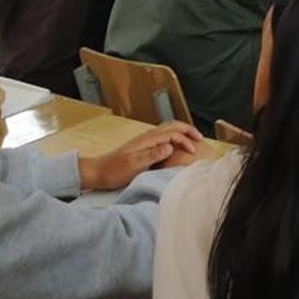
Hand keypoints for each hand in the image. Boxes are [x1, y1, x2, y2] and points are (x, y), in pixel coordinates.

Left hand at [78, 122, 202, 190]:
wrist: (98, 172)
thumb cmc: (114, 171)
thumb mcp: (134, 165)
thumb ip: (152, 155)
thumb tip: (170, 147)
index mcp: (147, 140)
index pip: (172, 133)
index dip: (185, 140)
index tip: (194, 151)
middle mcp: (147, 137)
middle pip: (172, 126)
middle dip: (187, 130)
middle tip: (200, 139)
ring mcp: (145, 141)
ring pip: (168, 130)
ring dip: (181, 133)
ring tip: (192, 141)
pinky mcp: (144, 146)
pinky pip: (163, 137)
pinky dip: (174, 138)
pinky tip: (176, 147)